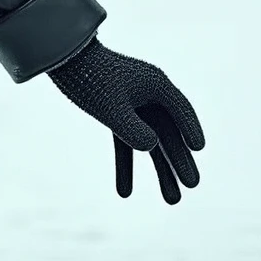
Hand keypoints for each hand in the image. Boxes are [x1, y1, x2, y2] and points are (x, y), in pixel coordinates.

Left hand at [49, 39, 204, 203]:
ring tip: (172, 202)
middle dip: (179, 161)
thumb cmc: (88, 77)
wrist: (61, 59)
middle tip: (192, 186)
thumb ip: (131, 129)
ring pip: (152, 143)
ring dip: (159, 171)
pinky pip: (125, 144)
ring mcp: (133, 106)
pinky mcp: (115, 114)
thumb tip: (151, 148)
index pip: (181, 110)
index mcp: (155, 85)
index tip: (198, 149)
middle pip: (170, 133)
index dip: (190, 130)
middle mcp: (149, 95)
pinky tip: (124, 193)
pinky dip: (125, 167)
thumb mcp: (110, 107)